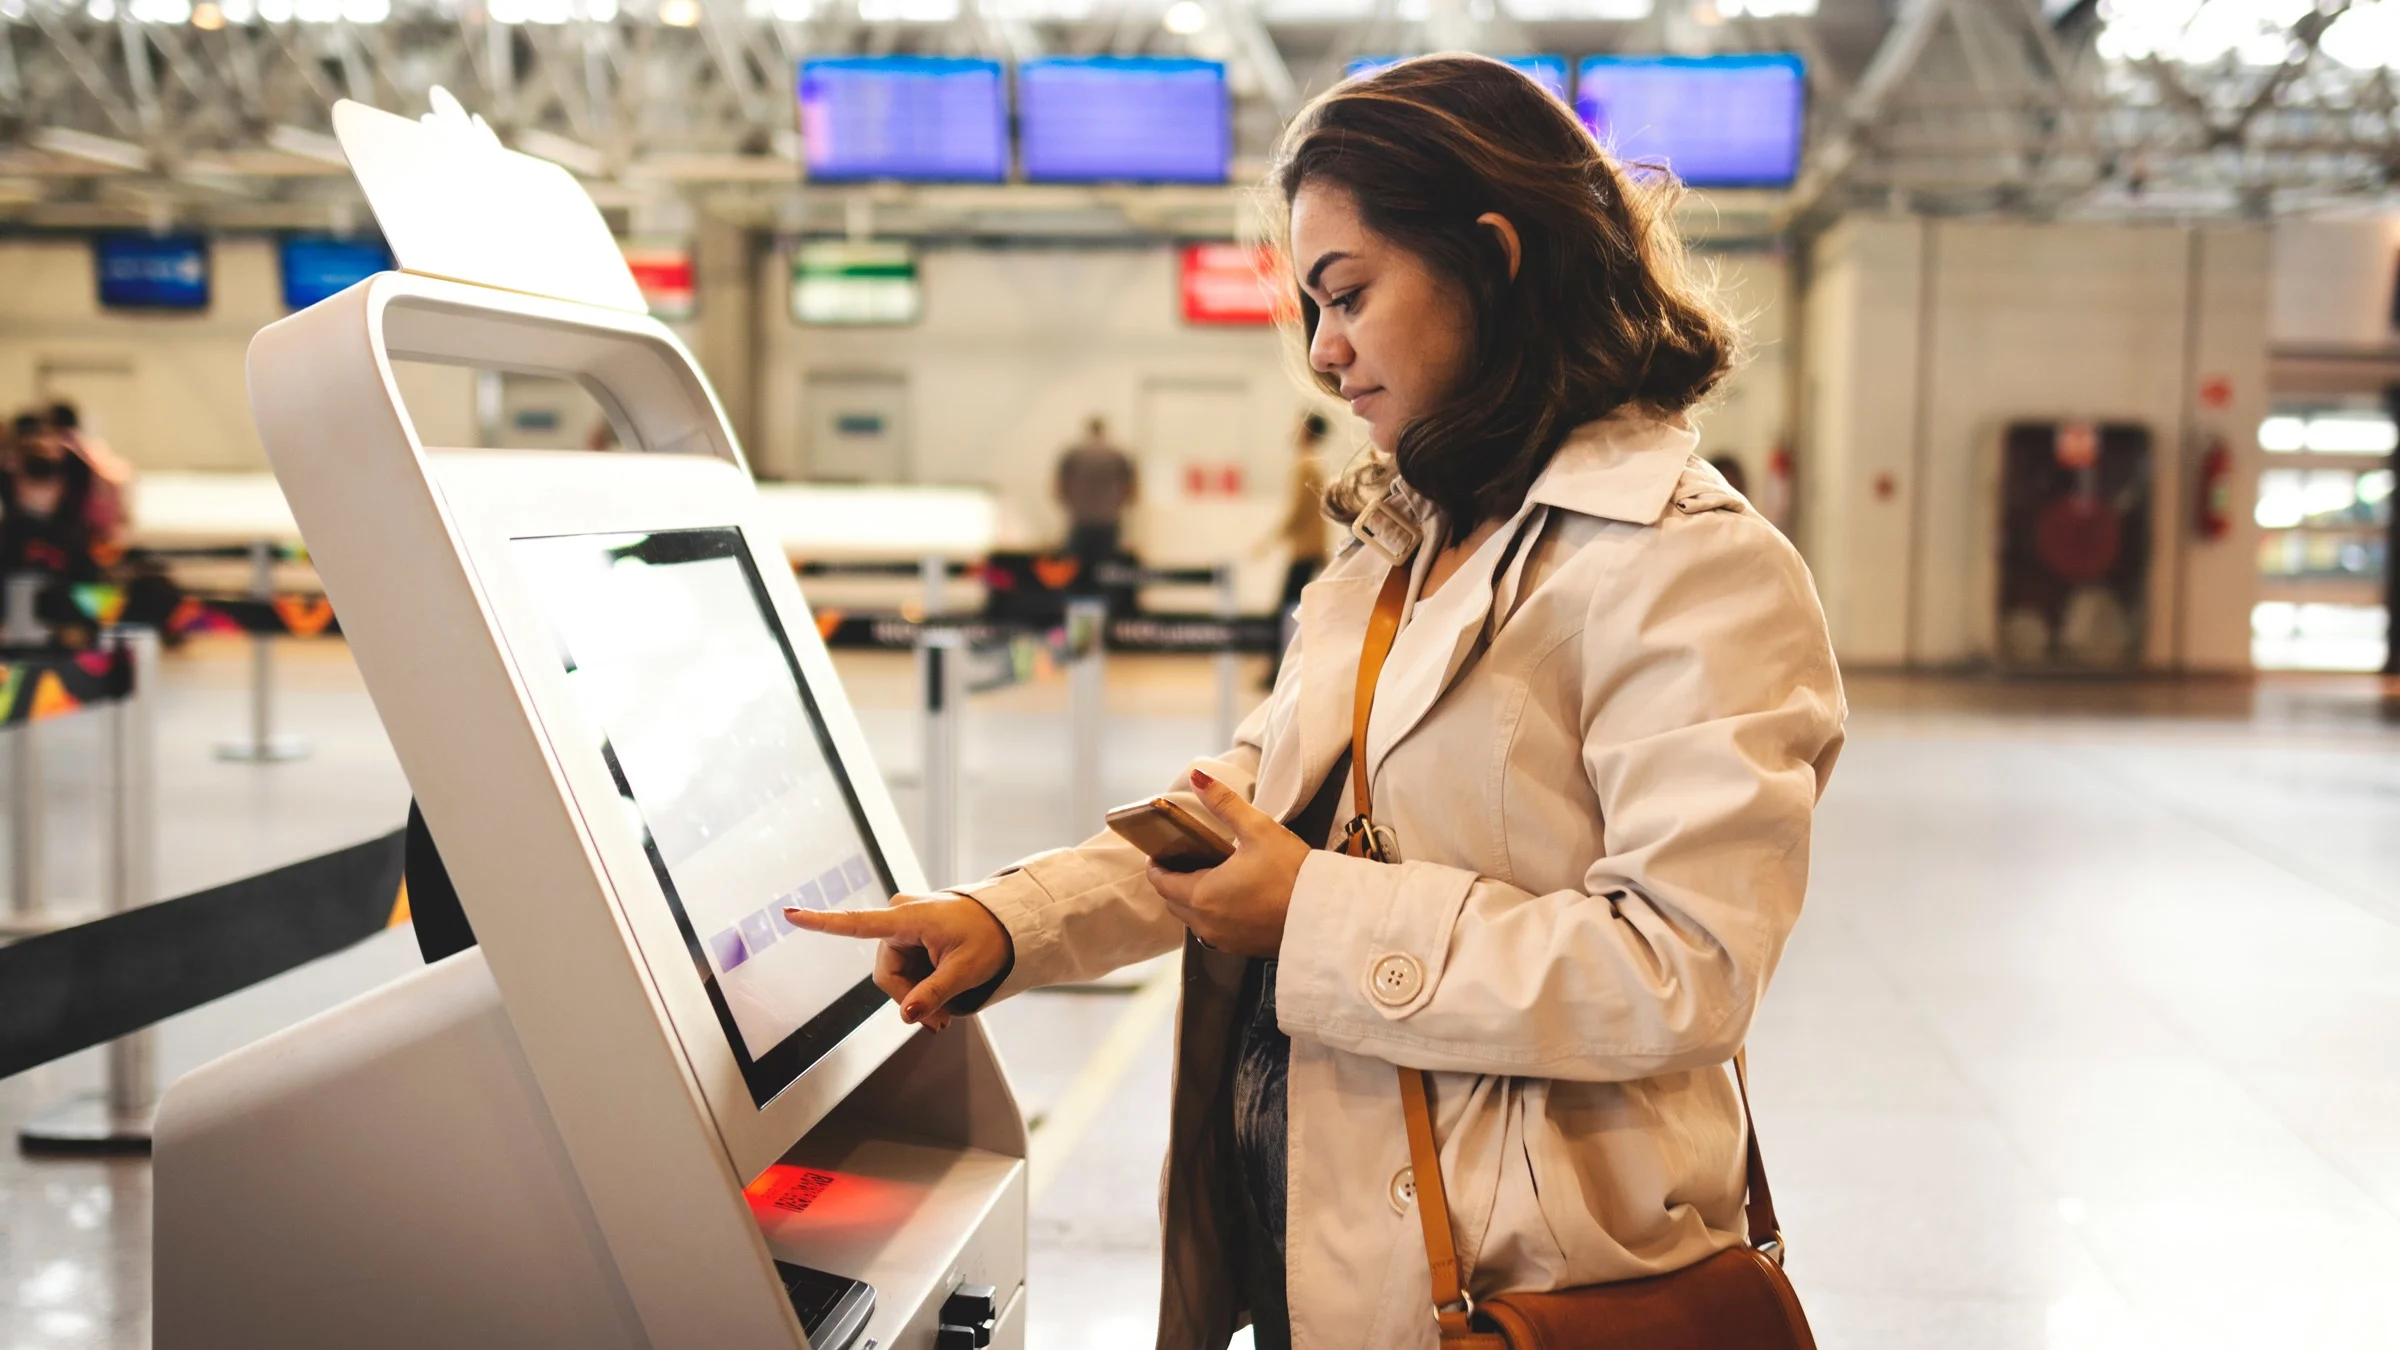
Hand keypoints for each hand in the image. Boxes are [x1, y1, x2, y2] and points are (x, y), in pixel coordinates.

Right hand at [783, 892, 1012, 1032]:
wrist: (1007, 923)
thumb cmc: (990, 937)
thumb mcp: (966, 970)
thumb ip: (934, 993)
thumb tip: (906, 1016)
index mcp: (908, 916)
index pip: (857, 923)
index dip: (822, 923)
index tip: (789, 914)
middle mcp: (899, 916)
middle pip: (886, 973)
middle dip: (908, 999)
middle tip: (939, 1024)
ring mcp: (903, 925)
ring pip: (894, 976)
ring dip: (915, 997)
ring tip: (944, 1015)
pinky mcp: (908, 935)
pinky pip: (903, 969)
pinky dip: (918, 987)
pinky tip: (937, 1003)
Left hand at [1147, 770, 1309, 957]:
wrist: (1326, 914)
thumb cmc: (1292, 872)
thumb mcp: (1257, 829)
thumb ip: (1223, 803)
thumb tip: (1197, 777)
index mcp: (1202, 894)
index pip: (1161, 882)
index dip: (1156, 866)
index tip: (1158, 853)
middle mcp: (1207, 923)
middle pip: (1173, 903)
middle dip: (1173, 883)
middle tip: (1183, 861)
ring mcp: (1224, 940)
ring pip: (1193, 920)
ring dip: (1192, 901)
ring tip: (1207, 877)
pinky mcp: (1242, 949)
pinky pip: (1214, 932)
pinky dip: (1213, 915)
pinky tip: (1231, 898)